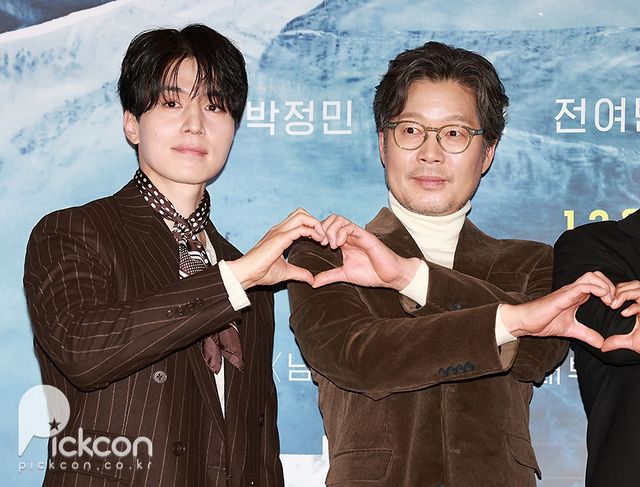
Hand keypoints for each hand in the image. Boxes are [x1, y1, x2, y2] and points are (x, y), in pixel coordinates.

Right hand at [226, 208, 324, 288]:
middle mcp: (279, 229)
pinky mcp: (280, 238)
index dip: (312, 227)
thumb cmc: (261, 273)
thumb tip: (312, 279)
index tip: (321, 241)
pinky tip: (319, 240)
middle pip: (301, 213)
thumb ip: (300, 273)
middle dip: (316, 222)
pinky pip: (301, 228)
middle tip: (324, 238)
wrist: (247, 274)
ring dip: (316, 224)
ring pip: (302, 215)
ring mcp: (279, 232)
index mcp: (280, 235)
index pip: (299, 221)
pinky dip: (313, 231)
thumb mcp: (286, 272)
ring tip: (323, 239)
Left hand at [312, 214, 420, 289]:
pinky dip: (340, 233)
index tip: (315, 245)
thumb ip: (328, 276)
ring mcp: (357, 234)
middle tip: (321, 243)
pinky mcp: (365, 236)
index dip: (318, 233)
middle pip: (331, 219)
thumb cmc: (370, 274)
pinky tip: (338, 245)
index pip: (327, 228)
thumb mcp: (344, 275)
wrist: (389, 277)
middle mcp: (349, 236)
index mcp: (343, 242)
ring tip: (330, 245)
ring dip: (330, 230)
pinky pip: (350, 226)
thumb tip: (312, 283)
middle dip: (322, 229)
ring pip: (339, 219)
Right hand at [500, 271, 614, 348]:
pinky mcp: (564, 295)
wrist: (525, 321)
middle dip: (610, 285)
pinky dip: (598, 289)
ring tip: (609, 301)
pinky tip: (602, 299)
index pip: (597, 284)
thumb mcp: (571, 330)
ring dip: (605, 286)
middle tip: (614, 302)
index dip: (609, 291)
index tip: (614, 306)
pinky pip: (584, 286)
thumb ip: (586, 334)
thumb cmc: (542, 322)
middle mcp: (573, 290)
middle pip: (596, 275)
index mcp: (576, 296)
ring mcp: (568, 291)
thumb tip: (601, 343)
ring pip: (592, 276)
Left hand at [600, 280, 639, 352]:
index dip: (618, 291)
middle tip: (610, 303)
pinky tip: (624, 314)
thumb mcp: (630, 341)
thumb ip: (616, 341)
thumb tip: (603, 347)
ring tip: (613, 306)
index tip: (608, 301)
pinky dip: (633, 307)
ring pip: (638, 289)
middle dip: (620, 290)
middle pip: (634, 284)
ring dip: (623, 295)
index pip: (630, 287)